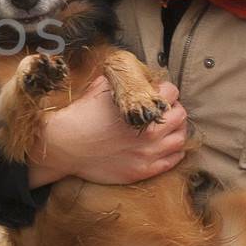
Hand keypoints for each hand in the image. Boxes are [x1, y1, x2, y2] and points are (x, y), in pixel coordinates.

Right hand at [25, 78, 187, 186]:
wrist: (64, 145)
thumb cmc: (80, 115)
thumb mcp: (100, 87)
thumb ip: (123, 81)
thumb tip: (133, 75)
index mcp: (142, 108)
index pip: (171, 92)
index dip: (162, 90)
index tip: (155, 93)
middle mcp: (150, 131)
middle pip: (180, 115)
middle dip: (172, 109)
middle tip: (161, 110)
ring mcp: (148, 153)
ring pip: (181, 138)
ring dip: (175, 130)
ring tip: (164, 128)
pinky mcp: (143, 171)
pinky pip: (173, 160)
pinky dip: (173, 151)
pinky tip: (164, 145)